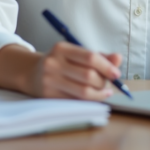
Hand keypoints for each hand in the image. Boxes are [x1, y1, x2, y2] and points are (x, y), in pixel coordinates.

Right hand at [0, 43, 121, 101]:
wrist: (31, 73)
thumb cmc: (61, 62)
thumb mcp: (76, 54)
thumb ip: (99, 56)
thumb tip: (118, 58)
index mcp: (62, 48)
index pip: (89, 57)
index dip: (106, 66)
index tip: (116, 74)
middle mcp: (53, 63)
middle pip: (88, 75)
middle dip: (103, 81)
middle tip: (109, 83)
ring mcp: (49, 80)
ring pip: (82, 91)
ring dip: (99, 93)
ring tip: (105, 92)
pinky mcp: (48, 96)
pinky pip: (75, 101)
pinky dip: (89, 101)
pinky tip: (95, 97)